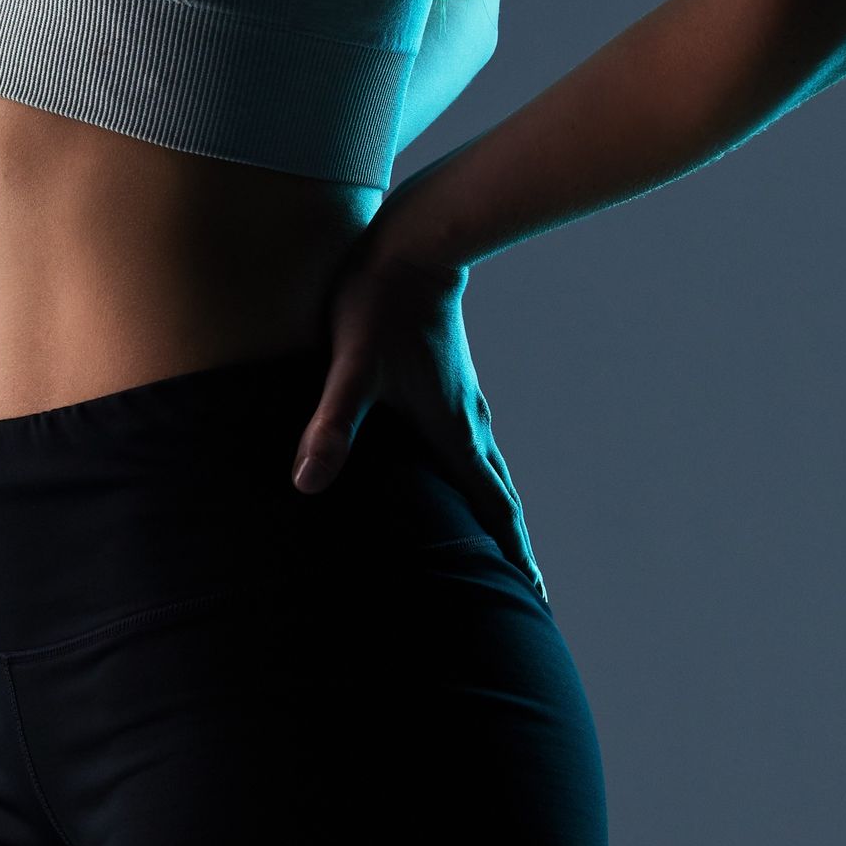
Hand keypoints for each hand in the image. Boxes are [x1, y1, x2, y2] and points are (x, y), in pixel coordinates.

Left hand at [289, 241, 551, 605]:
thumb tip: (307, 482)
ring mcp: (461, 402)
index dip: (512, 558)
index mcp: (452, 432)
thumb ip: (332, 423)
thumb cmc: (377, 305)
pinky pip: (468, 446)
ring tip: (497, 549)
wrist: (412, 242)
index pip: (492, 511)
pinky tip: (453, 480)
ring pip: (486, 472)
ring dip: (494, 515)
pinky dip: (474, 480)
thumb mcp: (350, 366)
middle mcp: (467, 423)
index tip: (538, 602)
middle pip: (497, 500)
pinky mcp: (445, 383)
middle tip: (529, 596)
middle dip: (511, 550)